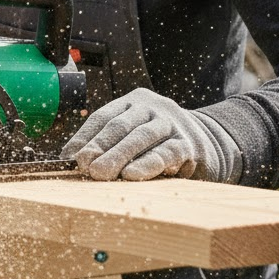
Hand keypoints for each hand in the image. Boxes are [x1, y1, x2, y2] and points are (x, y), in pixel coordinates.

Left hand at [60, 87, 241, 182]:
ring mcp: (172, 123)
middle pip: (119, 126)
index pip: (103, 117)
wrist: (209, 144)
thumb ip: (109, 143)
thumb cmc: (160, 143)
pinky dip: (146, 164)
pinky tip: (131, 175)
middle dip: (99, 146)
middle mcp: (153, 107)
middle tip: (83, 166)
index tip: (69, 157)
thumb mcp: (134, 136)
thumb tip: (73, 159)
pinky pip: (165, 153)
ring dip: (117, 156)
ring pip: (140, 137)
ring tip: (99, 174)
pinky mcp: (189, 144)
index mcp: (134, 102)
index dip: (84, 137)